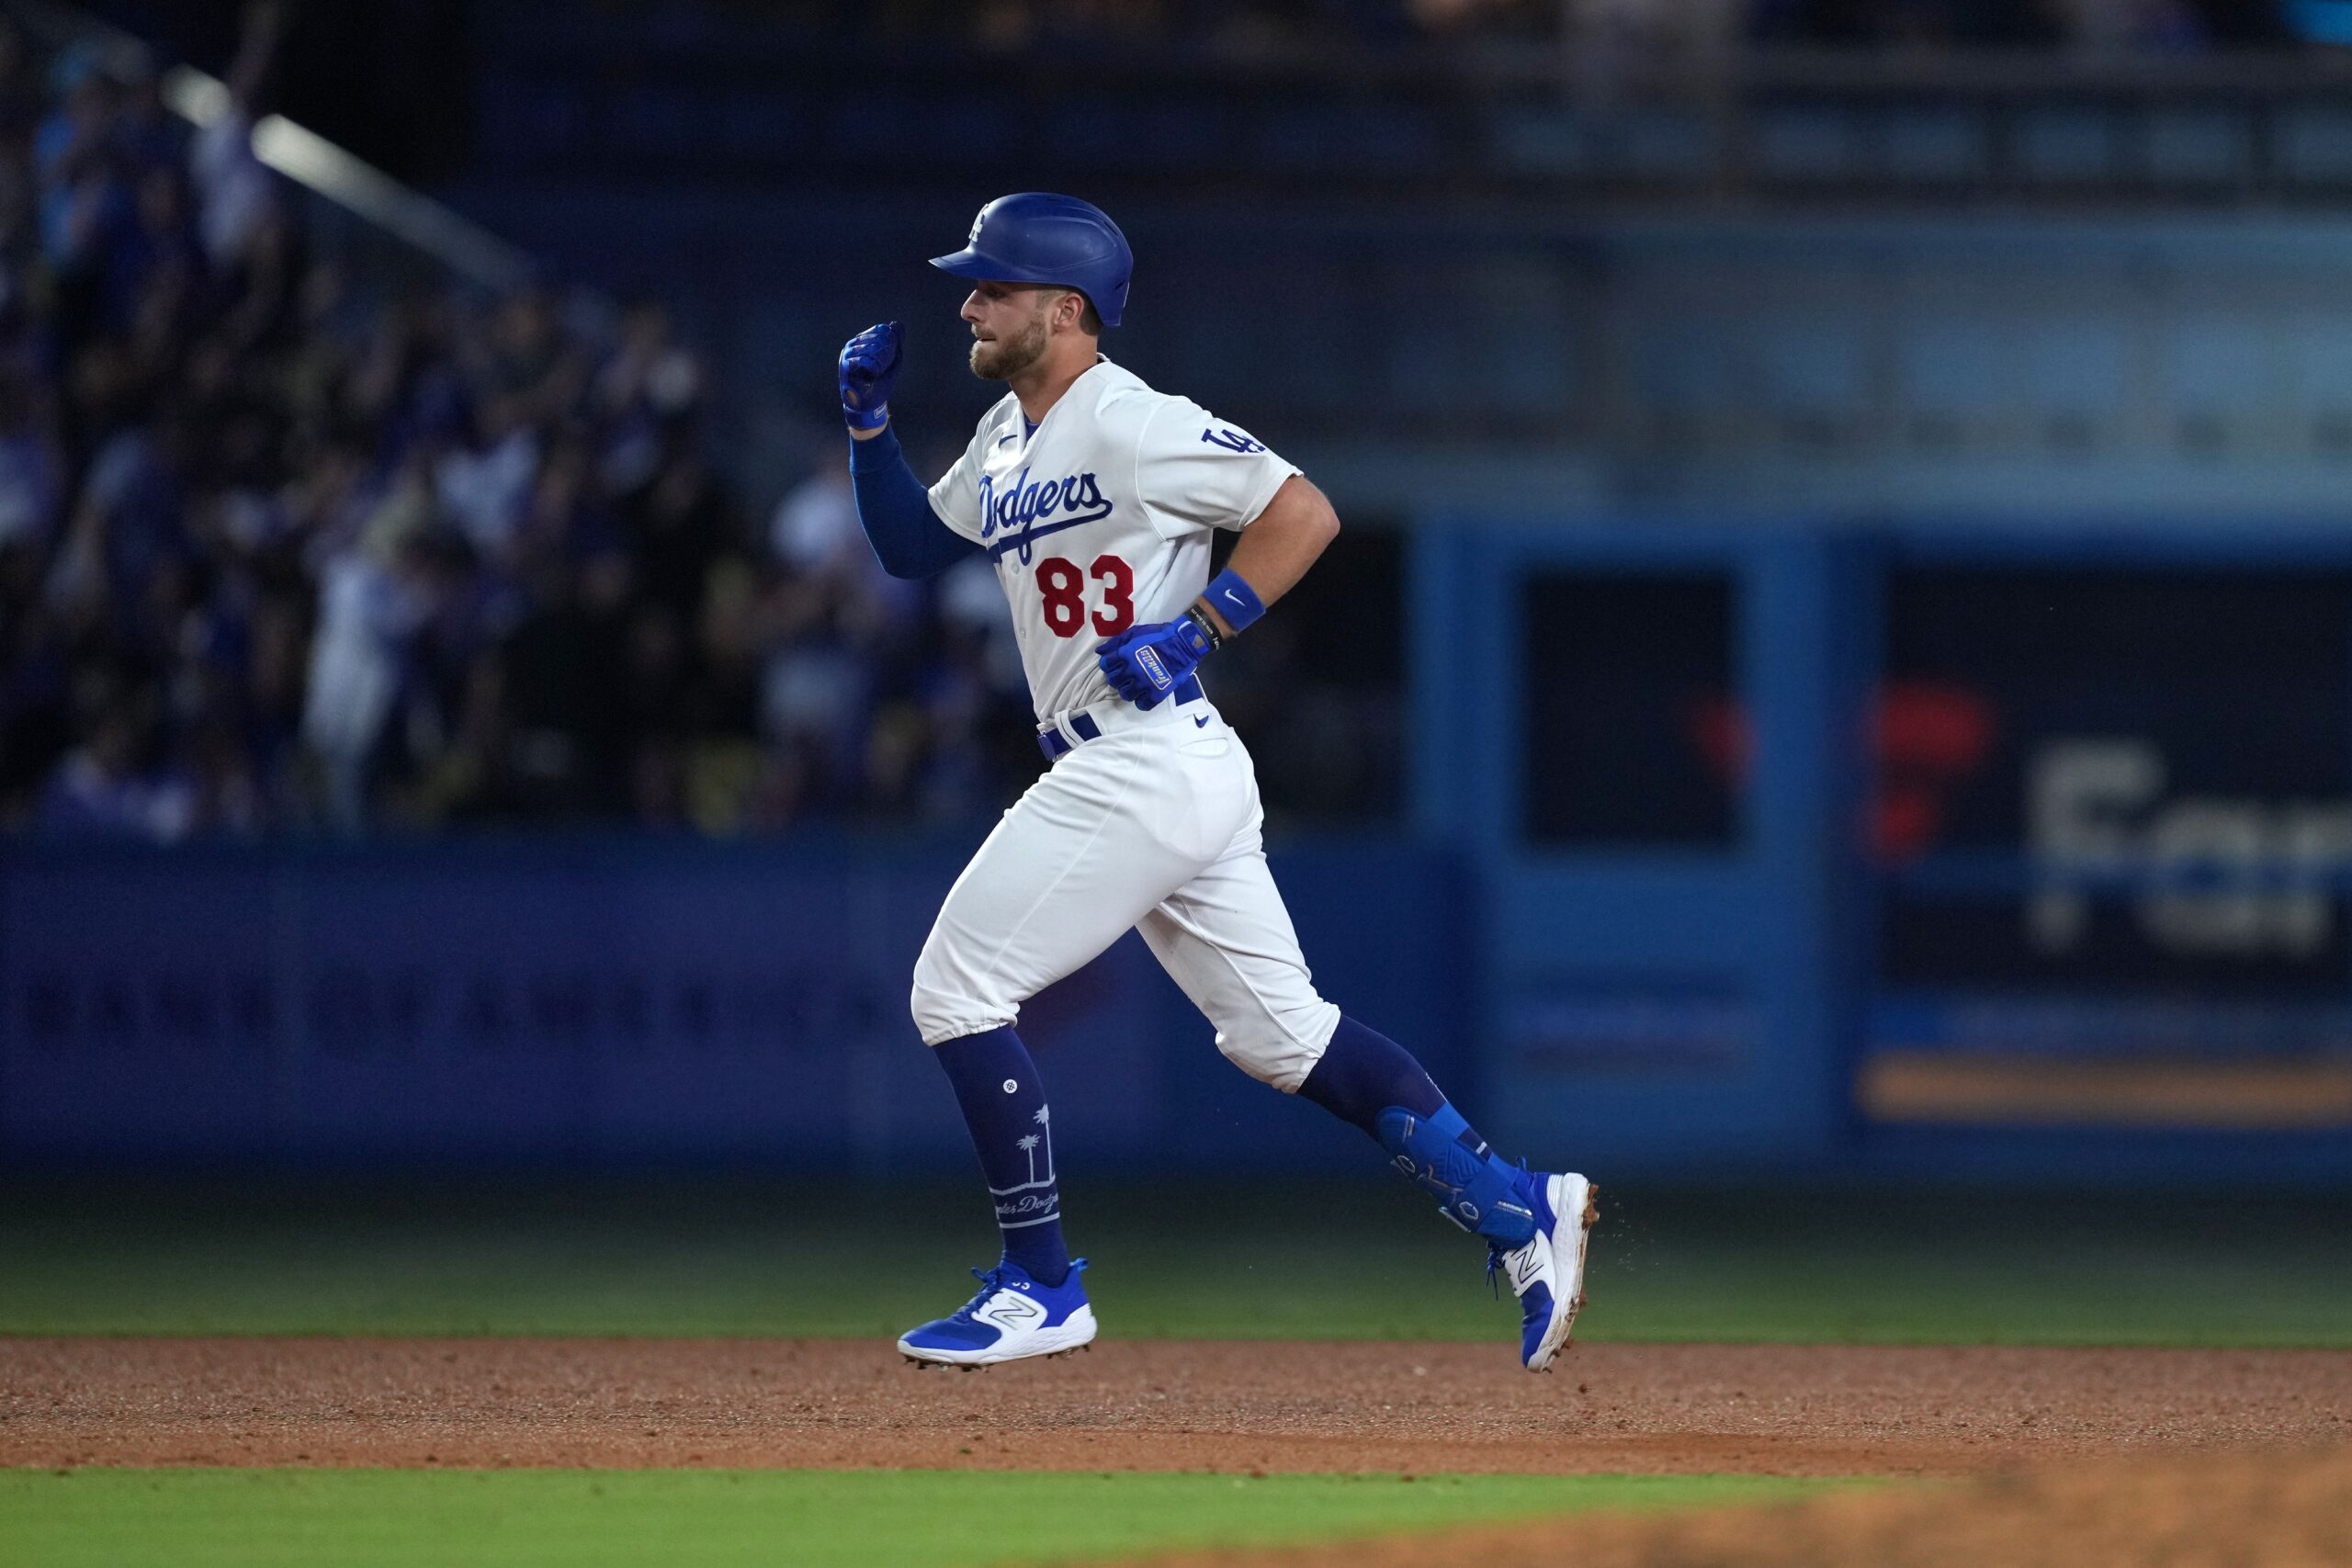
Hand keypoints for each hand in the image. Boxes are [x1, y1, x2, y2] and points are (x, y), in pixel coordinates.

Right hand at [838, 321, 901, 432]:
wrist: (870, 403)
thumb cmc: (880, 382)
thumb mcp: (893, 360)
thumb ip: (896, 341)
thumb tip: (896, 323)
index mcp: (862, 340)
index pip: (880, 330)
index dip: (890, 342)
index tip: (890, 357)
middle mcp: (853, 344)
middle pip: (877, 339)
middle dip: (887, 354)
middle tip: (884, 369)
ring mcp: (847, 354)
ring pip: (871, 349)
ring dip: (880, 363)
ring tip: (877, 374)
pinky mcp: (845, 366)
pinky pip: (863, 360)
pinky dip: (873, 368)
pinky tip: (873, 375)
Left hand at [1096, 615, 1216, 708]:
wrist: (1184, 644)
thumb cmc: (1159, 636)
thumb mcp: (1136, 633)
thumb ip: (1116, 642)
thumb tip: (1099, 652)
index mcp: (1126, 654)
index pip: (1106, 665)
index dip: (1108, 664)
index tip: (1114, 664)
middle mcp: (1132, 670)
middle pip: (1113, 681)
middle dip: (1116, 678)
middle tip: (1124, 675)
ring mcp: (1145, 683)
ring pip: (1125, 694)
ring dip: (1127, 690)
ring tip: (1133, 685)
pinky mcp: (1157, 693)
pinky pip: (1142, 704)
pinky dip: (1141, 702)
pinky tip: (1144, 695)